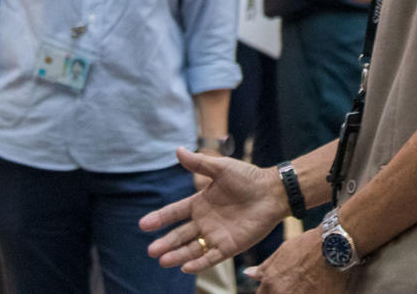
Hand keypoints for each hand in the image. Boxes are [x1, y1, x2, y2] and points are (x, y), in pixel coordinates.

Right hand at [139, 147, 286, 273]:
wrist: (272, 192)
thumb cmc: (248, 177)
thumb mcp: (221, 168)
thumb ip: (199, 163)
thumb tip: (178, 150)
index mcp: (200, 203)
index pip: (175, 213)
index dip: (160, 218)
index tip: (143, 224)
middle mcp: (205, 221)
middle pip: (180, 234)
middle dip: (165, 242)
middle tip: (151, 251)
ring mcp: (216, 235)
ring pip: (192, 248)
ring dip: (177, 255)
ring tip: (163, 261)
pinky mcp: (230, 246)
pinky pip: (212, 257)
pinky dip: (199, 263)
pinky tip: (185, 267)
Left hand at [246, 229, 347, 293]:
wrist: (335, 246)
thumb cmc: (308, 246)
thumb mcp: (282, 252)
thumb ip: (264, 268)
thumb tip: (248, 274)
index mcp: (271, 284)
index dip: (268, 292)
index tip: (275, 288)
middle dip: (281, 293)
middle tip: (294, 285)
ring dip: (297, 293)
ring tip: (305, 286)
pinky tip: (315, 289)